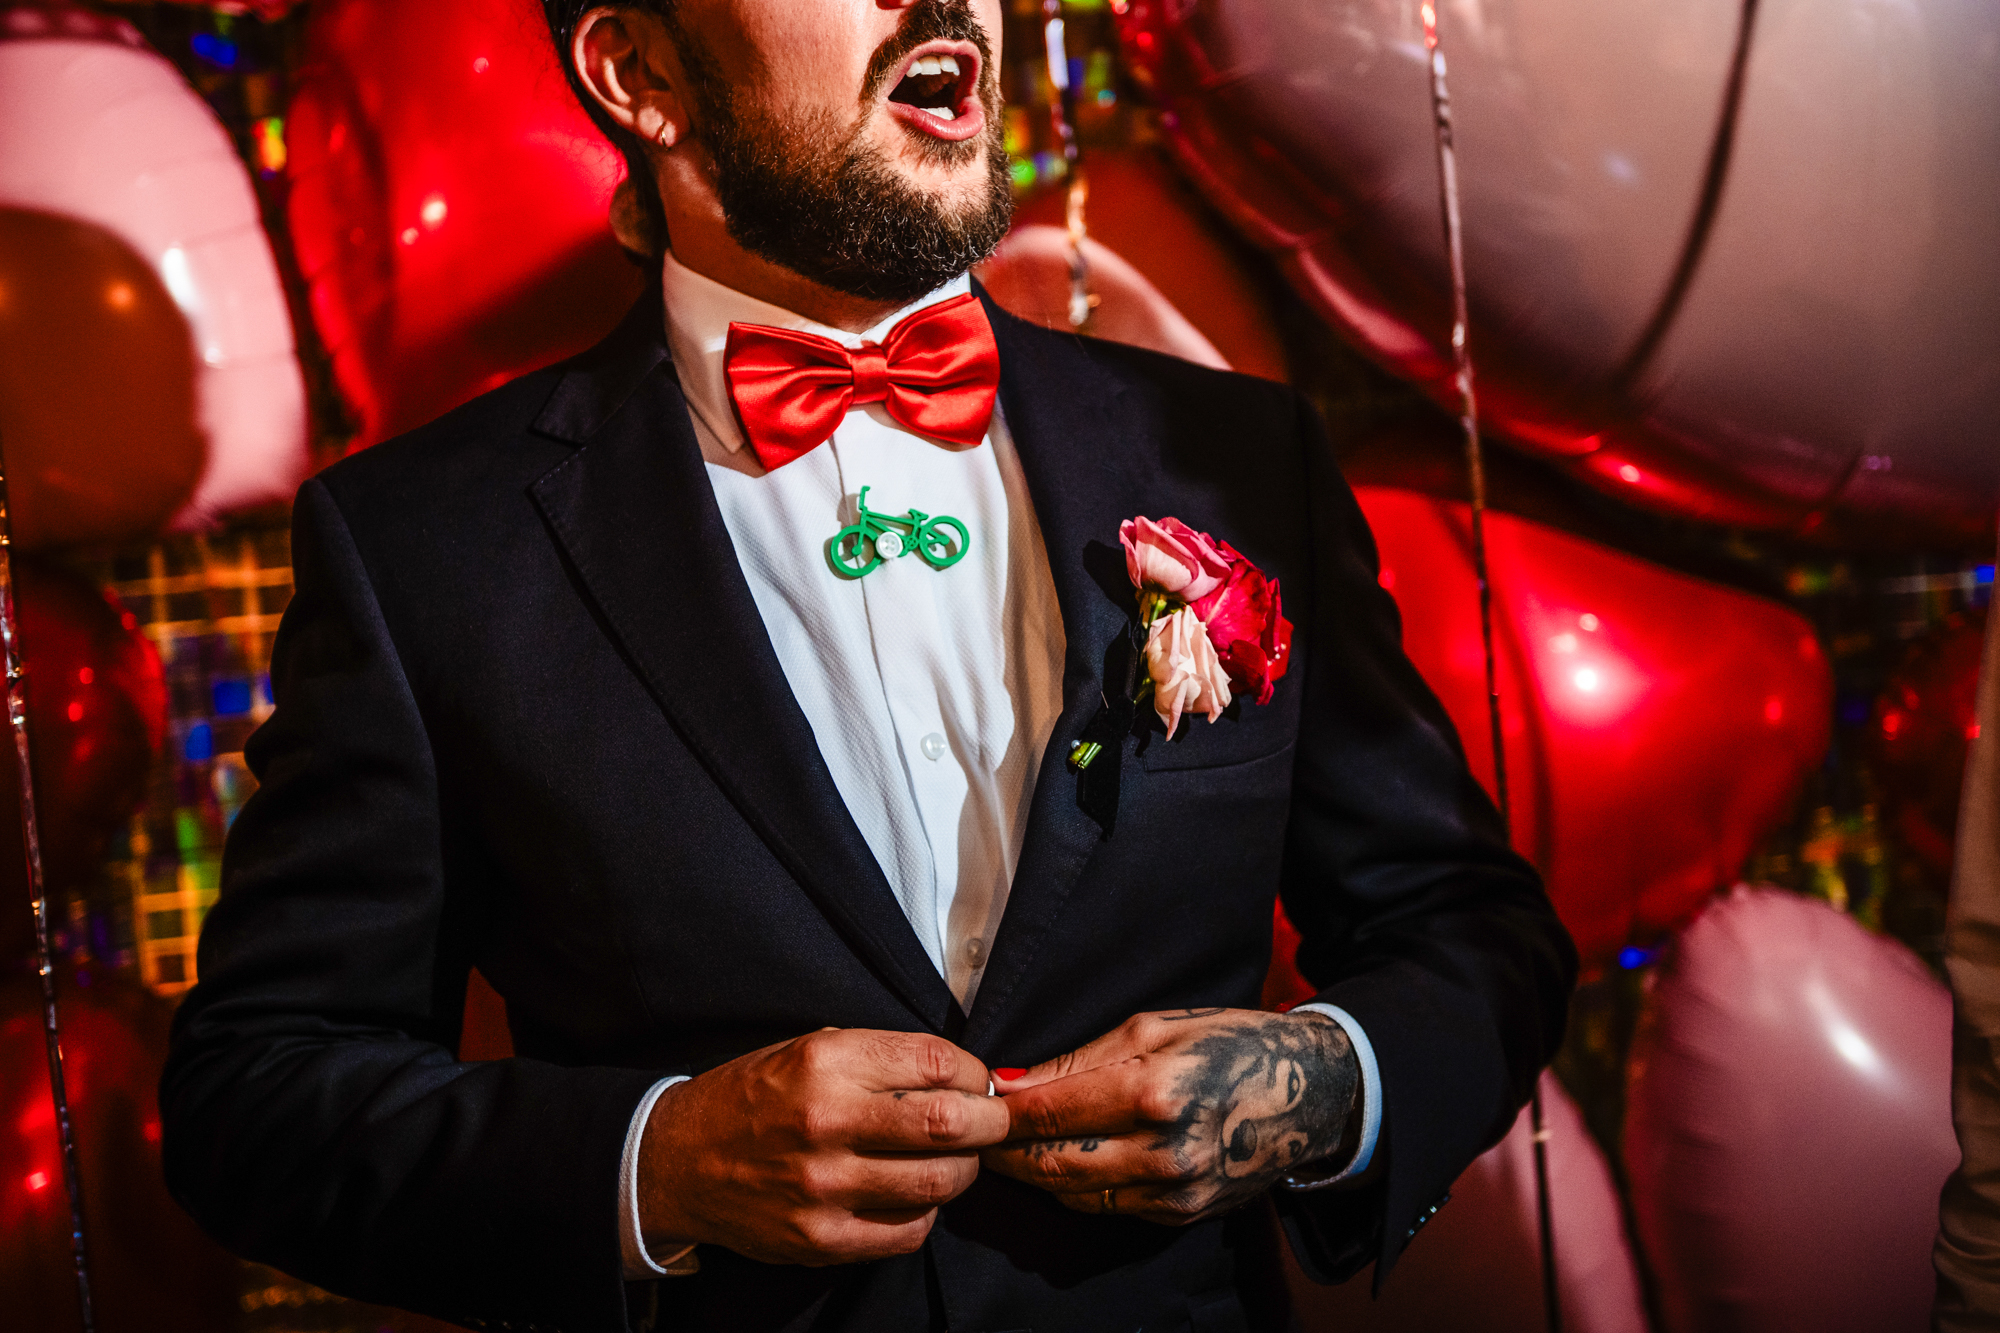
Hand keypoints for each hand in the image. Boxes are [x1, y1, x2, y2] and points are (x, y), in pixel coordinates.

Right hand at [635, 1028, 1007, 1265]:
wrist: (677, 1161)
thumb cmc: (753, 1098)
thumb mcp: (810, 1049)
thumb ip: (882, 1059)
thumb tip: (964, 1075)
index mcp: (824, 1061)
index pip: (936, 1062)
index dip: (974, 1071)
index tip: (978, 1079)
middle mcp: (824, 1121)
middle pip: (950, 1122)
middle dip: (989, 1121)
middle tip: (993, 1120)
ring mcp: (822, 1187)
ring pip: (939, 1181)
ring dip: (964, 1169)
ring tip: (955, 1158)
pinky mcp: (820, 1239)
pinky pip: (909, 1231)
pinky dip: (927, 1211)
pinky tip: (914, 1193)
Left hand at [982, 1008, 1358, 1224]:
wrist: (1308, 1094)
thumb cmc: (1229, 1043)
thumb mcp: (1154, 1026)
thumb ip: (1079, 1060)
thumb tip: (1010, 1084)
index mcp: (1155, 1091)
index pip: (1050, 1112)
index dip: (1001, 1112)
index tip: (973, 1101)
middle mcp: (1164, 1150)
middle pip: (1052, 1163)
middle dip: (1004, 1150)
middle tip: (973, 1131)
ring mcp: (1174, 1191)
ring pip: (1073, 1192)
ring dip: (1032, 1173)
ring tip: (1006, 1147)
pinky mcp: (1180, 1215)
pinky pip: (1105, 1207)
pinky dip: (1072, 1187)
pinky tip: (1057, 1162)